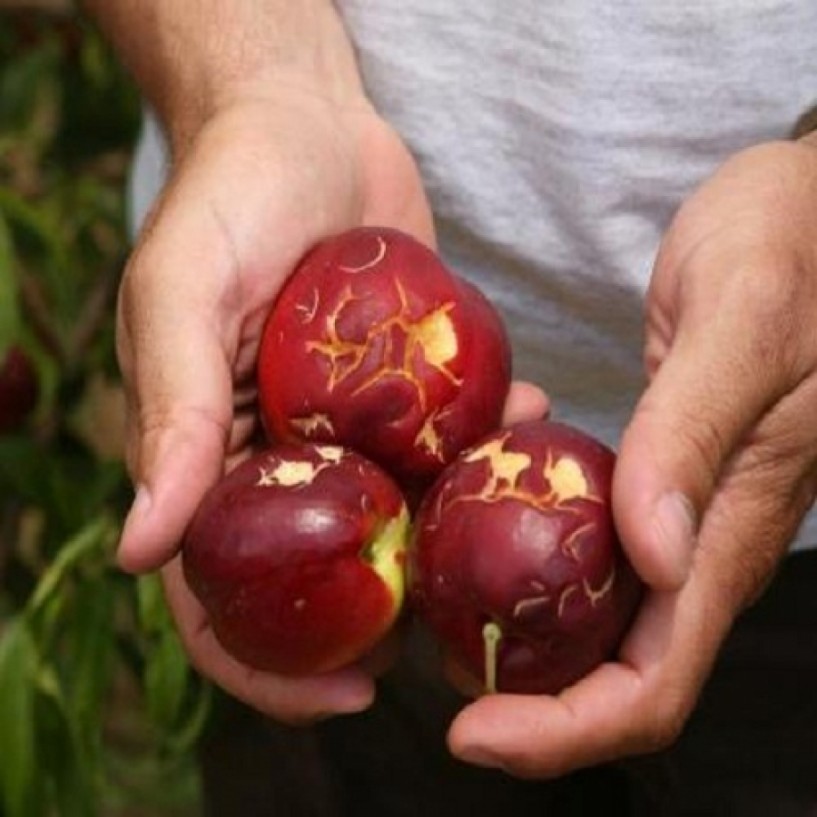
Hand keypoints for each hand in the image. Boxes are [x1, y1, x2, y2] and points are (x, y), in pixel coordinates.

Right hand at [115, 85, 548, 721]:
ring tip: (509, 519)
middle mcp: (279, 455)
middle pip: (321, 577)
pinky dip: (486, 438)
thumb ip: (169, 413)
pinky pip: (444, 437)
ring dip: (452, 529)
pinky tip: (526, 413)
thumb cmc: (231, 193)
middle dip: (383, 618)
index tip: (348, 695)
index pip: (219, 594)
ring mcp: (345, 425)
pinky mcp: (400, 384)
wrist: (306, 122)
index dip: (268, 665)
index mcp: (209, 456)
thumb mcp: (184, 289)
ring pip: (396, 514)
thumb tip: (136, 549)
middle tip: (454, 632)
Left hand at [447, 138, 816, 775]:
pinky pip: (594, 553)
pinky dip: (530, 570)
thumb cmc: (786, 243)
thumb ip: (696, 433)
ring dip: (524, 648)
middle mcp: (707, 540)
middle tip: (433, 677)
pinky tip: (472, 543)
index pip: (656, 681)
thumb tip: (654, 555)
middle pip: (621, 674)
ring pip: (605, 627)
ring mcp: (683, 514)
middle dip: (530, 707)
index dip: (566, 729)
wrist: (806, 210)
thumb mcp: (738, 319)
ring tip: (437, 626)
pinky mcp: (658, 477)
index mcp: (735, 524)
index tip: (473, 733)